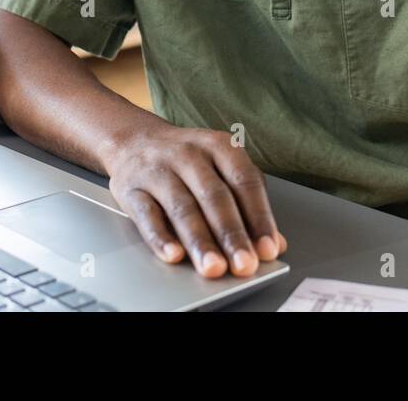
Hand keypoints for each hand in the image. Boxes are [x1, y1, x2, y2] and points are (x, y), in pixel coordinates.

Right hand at [103, 123, 286, 277]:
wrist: (133, 140)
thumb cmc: (187, 161)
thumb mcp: (222, 169)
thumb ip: (247, 203)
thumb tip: (275, 244)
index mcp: (220, 146)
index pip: (245, 182)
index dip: (259, 217)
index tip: (268, 249)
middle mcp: (189, 154)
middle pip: (214, 196)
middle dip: (231, 234)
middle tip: (244, 265)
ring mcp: (158, 169)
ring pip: (182, 207)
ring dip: (200, 241)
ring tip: (213, 267)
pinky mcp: (131, 188)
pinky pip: (146, 214)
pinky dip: (160, 237)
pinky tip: (174, 255)